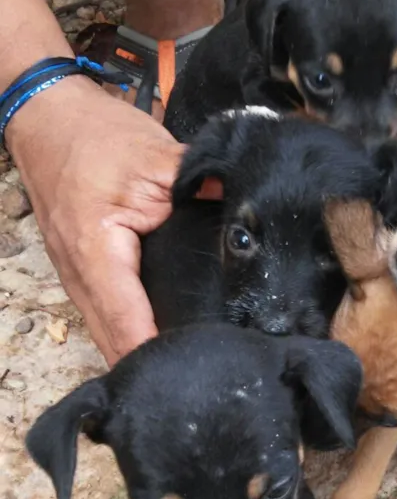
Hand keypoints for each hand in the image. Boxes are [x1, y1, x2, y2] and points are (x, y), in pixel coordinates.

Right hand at [7, 77, 183, 364]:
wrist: (47, 116)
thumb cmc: (94, 135)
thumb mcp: (155, 156)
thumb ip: (200, 189)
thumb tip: (247, 215)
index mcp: (96, 252)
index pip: (128, 322)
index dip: (158, 353)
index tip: (193, 374)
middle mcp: (78, 276)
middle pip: (114, 342)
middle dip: (151, 366)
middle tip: (203, 382)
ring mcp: (74, 278)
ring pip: (106, 334)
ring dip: (138, 354)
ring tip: (186, 372)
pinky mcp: (80, 273)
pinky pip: (106, 315)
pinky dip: (129, 333)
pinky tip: (161, 343)